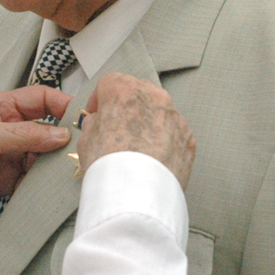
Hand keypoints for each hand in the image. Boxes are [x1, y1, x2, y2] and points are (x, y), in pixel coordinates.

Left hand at [0, 85, 71, 217]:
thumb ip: (24, 134)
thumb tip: (60, 134)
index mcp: (0, 106)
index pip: (40, 99)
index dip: (62, 105)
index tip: (80, 117)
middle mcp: (9, 128)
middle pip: (47, 128)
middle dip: (63, 137)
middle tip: (80, 147)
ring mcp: (11, 153)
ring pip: (44, 154)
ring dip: (54, 161)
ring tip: (66, 167)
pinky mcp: (10, 178)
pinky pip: (35, 177)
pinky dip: (44, 181)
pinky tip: (51, 184)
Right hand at [77, 72, 195, 188]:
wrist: (138, 193)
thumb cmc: (112, 165)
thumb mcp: (86, 138)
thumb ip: (94, 122)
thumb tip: (99, 123)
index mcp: (124, 90)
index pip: (109, 81)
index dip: (99, 98)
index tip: (97, 112)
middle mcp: (153, 97)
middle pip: (137, 92)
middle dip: (126, 107)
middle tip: (115, 127)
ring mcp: (174, 116)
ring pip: (158, 111)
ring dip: (147, 122)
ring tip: (135, 147)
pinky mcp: (187, 137)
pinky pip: (173, 131)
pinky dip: (163, 140)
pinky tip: (150, 158)